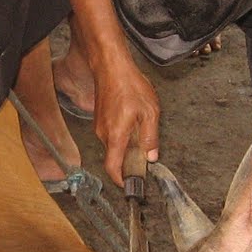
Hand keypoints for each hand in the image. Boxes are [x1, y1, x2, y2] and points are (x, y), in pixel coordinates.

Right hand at [93, 59, 159, 184]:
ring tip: (142, 132)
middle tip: (145, 157)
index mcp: (115, 136)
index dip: (120, 180)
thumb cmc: (129, 86)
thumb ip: (150, 138)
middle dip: (128, 161)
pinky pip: (111, 134)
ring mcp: (99, 126)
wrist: (111, 66)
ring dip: (126, 146)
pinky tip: (133, 122)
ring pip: (113, 145)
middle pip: (114, 157)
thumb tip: (151, 157)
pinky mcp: (100, 118)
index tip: (130, 185)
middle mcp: (103, 134)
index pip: (112, 167)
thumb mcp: (150, 112)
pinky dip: (122, 135)